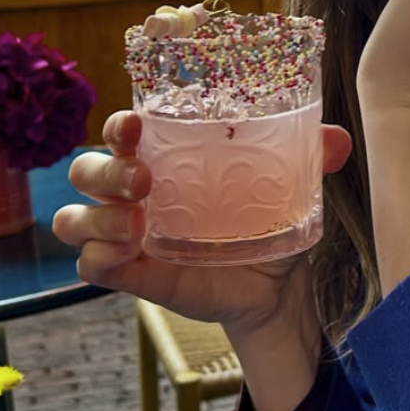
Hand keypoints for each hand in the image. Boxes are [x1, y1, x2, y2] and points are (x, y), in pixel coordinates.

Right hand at [52, 110, 351, 337]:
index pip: (122, 130)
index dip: (118, 124)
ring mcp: (128, 234)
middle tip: (144, 182)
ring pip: (73, 218)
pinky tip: (125, 257)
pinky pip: (90, 266)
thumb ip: (310, 158)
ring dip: (94, 218)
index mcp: (165, 155)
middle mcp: (135, 191)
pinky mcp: (133, 275)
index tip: (135, 126)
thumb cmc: (270, 219)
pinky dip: (98, 260)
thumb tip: (336, 140)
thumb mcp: (293, 186)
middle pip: (84, 170)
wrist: (278, 285)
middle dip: (104, 171)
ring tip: (136, 226)